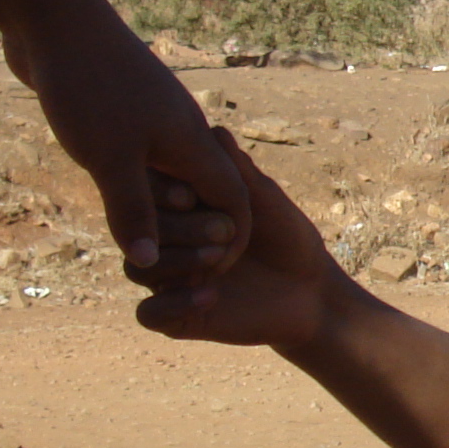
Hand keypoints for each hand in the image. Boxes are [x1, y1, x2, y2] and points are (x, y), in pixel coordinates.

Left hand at [13, 22, 251, 276]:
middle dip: (197, 229)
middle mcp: (181, 130)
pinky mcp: (124, 106)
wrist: (56, 18)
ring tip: (142, 235)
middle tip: (176, 263)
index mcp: (191, 143)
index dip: (231, 237)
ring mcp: (153, 116)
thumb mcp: (110, 160)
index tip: (213, 269)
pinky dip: (135, 180)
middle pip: (206, 189)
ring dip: (162, 206)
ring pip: (171, 172)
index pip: (232, 200)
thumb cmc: (89, 86)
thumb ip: (132, 212)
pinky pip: (142, 154)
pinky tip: (108, 187)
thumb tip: (150, 265)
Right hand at [131, 133, 353, 350]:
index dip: (163, 194)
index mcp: (177, 212)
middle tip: (224, 230)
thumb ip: (237, 171)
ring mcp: (167, 281)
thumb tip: (214, 130)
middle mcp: (164, 244)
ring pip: (138, 269)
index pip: (148, 197)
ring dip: (176, 262)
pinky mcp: (176, 317)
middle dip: (178, 228)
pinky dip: (172, 304)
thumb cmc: (288, 237)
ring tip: (219, 259)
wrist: (310, 291)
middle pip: (140, 232)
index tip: (191, 195)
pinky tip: (210, 296)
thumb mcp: (264, 202)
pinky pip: (148, 314)